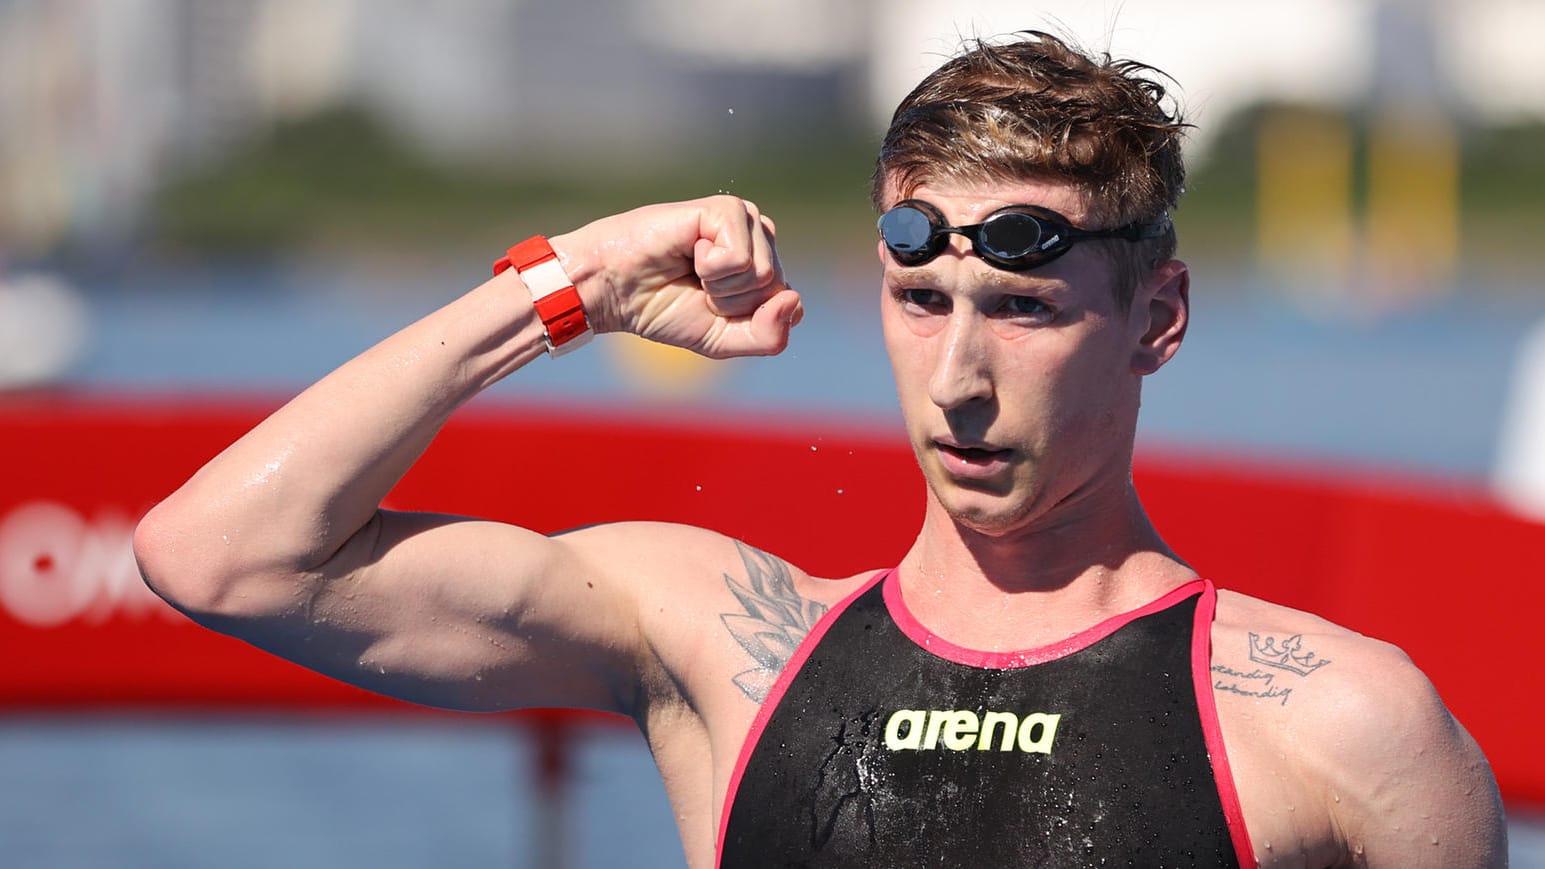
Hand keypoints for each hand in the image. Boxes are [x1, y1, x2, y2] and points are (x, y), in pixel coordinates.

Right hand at [550, 196, 802, 358]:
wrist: (614, 290)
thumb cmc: (665, 309)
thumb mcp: (724, 340)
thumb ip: (769, 336)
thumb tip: (793, 299)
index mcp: (765, 267)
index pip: (790, 308)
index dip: (746, 320)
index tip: (711, 308)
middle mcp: (760, 239)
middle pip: (777, 290)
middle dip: (732, 303)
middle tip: (697, 287)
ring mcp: (745, 220)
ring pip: (763, 275)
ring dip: (720, 286)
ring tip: (691, 269)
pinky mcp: (726, 209)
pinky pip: (741, 259)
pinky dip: (711, 268)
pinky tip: (689, 251)